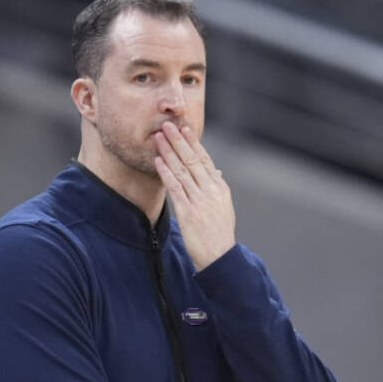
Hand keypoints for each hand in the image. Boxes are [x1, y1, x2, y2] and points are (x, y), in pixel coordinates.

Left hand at [153, 122, 235, 270]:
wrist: (220, 256)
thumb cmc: (220, 233)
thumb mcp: (224, 207)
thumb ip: (218, 188)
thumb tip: (217, 172)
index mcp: (220, 188)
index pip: (206, 160)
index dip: (194, 143)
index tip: (185, 128)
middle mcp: (211, 191)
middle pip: (192, 160)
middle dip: (179, 141)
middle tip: (168, 125)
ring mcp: (199, 201)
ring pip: (182, 170)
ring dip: (169, 152)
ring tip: (159, 137)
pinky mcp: (188, 212)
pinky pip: (175, 188)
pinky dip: (166, 173)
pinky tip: (158, 161)